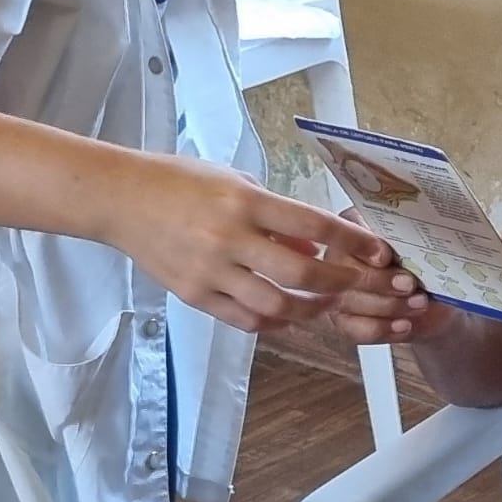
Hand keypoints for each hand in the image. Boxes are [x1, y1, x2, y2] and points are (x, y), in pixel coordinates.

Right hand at [101, 155, 406, 333]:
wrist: (122, 198)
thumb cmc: (181, 180)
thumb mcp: (234, 180)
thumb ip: (273, 213)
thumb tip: (311, 242)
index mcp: (244, 201)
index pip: (312, 225)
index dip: (352, 242)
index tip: (379, 252)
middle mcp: (230, 238)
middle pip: (301, 272)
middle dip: (342, 283)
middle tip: (363, 286)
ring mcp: (210, 272)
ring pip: (276, 306)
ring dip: (310, 310)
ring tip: (327, 305)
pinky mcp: (194, 295)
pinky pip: (244, 319)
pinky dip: (272, 321)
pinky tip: (286, 315)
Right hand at [324, 211, 455, 344]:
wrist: (434, 301)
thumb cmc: (424, 266)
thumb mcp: (423, 248)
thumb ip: (411, 244)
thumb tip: (416, 244)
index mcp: (355, 224)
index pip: (349, 231)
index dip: (366, 246)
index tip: (386, 256)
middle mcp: (338, 253)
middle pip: (345, 269)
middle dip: (381, 281)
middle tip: (410, 284)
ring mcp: (334, 289)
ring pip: (349, 300)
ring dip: (388, 306)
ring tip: (418, 304)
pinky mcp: (341, 319)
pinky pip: (354, 328)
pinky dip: (382, 328)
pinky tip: (404, 326)